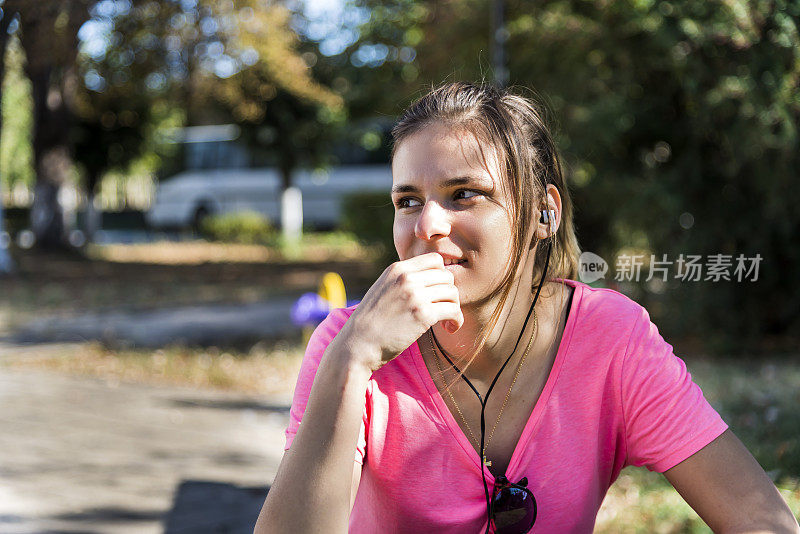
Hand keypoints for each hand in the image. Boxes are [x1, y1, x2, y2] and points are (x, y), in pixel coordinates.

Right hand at [342, 252, 463, 370]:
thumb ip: (403, 279)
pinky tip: (450, 328)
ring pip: (452, 292)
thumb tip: (427, 278)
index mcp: (397, 269)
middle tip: (444, 308)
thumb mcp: (383, 288)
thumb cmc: (371, 321)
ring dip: (454, 307)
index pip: (435, 259)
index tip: (437, 292)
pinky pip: (453, 311)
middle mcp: (407, 278)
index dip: (441, 275)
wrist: (358, 344)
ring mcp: (415, 295)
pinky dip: (456, 320)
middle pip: (447, 276)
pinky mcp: (423, 315)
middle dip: (449, 293)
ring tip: (446, 320)